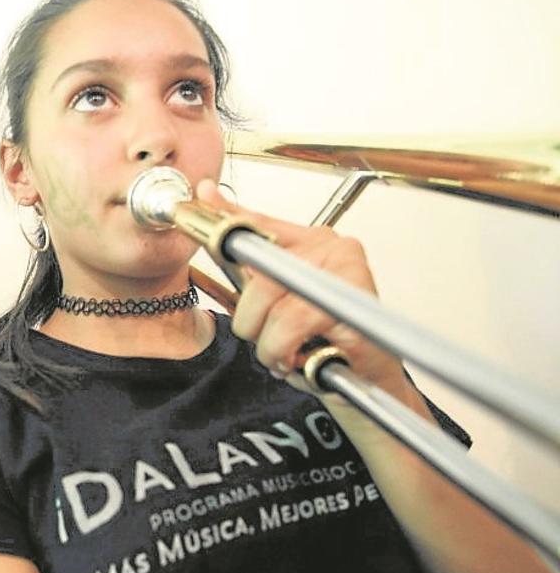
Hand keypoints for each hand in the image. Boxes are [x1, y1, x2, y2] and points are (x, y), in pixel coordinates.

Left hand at [194, 180, 410, 394]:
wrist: (370, 376)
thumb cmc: (324, 338)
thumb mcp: (279, 302)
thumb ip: (250, 269)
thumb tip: (211, 212)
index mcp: (313, 242)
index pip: (261, 221)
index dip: (228, 214)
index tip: (203, 196)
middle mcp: (332, 248)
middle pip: (259, 274)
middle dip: (251, 319)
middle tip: (266, 338)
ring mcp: (345, 272)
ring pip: (272, 306)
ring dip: (269, 344)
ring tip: (286, 353)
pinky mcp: (351, 303)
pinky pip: (291, 326)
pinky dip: (285, 350)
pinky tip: (302, 357)